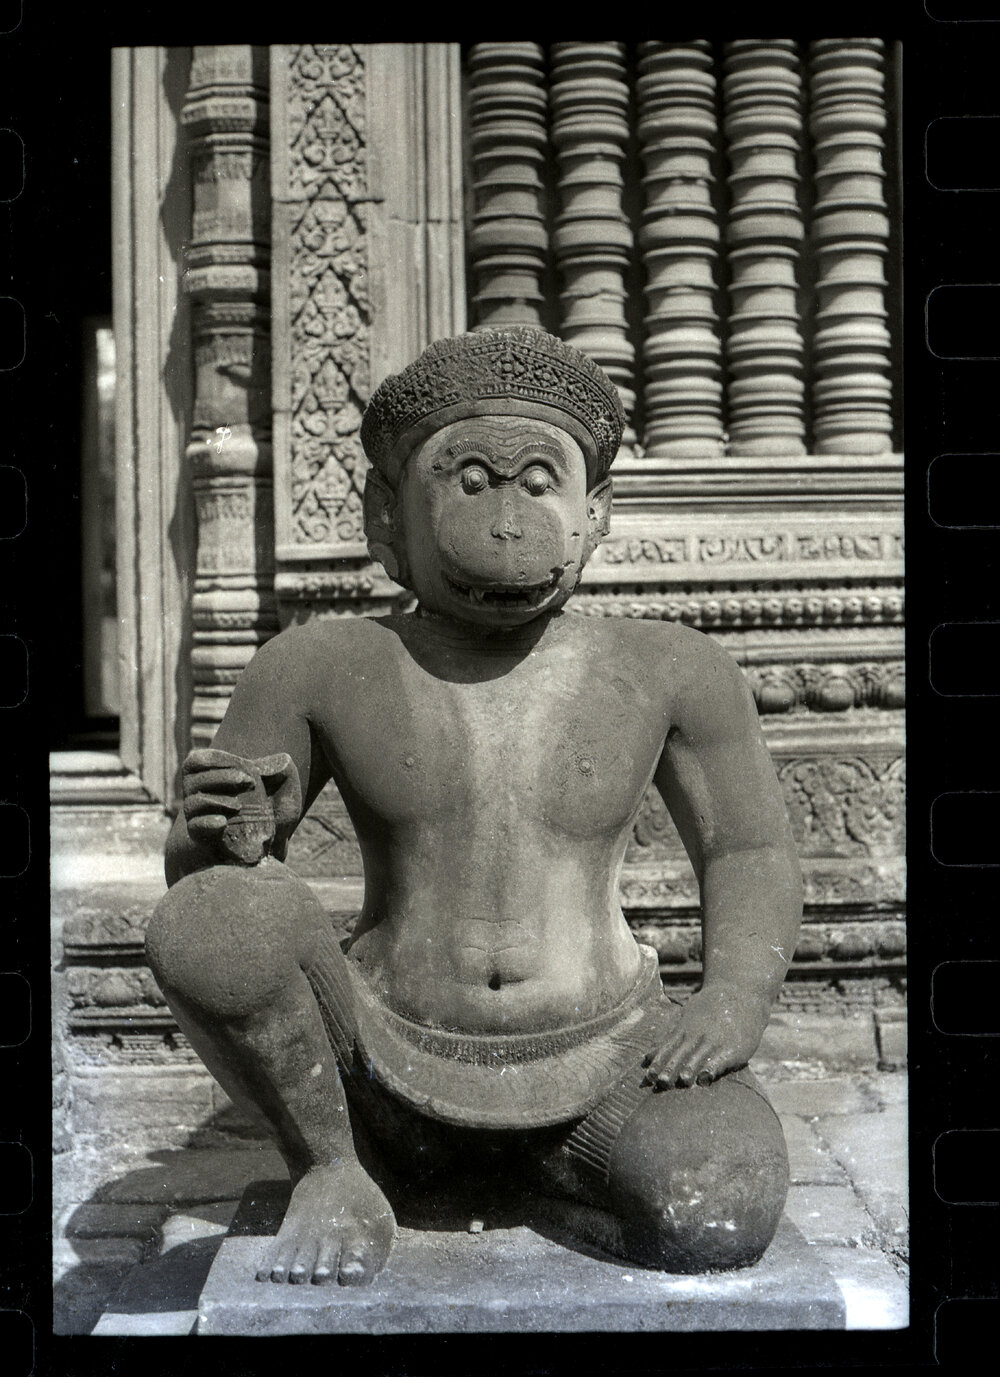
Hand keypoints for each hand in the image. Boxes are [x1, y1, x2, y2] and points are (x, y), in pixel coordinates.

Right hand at [181, 747, 300, 862]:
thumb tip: (272, 761)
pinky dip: (206, 823)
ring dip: (215, 801)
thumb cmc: (275, 807)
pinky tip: (223, 822)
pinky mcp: (202, 836)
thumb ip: (281, 767)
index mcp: (212, 775)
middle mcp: (200, 794)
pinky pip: (194, 828)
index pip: (198, 760)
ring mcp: (199, 816)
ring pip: (192, 803)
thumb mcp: (285, 785)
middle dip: (221, 777)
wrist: (275, 842)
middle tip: (249, 781)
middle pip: (193, 780)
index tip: (243, 764)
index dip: (215, 758)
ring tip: (239, 805)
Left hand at [642, 983, 769, 1089]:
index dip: (658, 1062)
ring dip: (690, 1069)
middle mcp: (697, 1035)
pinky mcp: (732, 1048)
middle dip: (671, 1068)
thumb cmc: (710, 1009)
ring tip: (682, 1081)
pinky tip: (706, 1078)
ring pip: (700, 1056)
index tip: (649, 1077)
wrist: (740, 993)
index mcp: (684, 1030)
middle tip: (661, 1082)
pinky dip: (713, 1068)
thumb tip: (647, 1057)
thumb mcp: (687, 1016)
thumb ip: (669, 1039)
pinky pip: (720, 1060)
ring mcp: (714, 1041)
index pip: (668, 1048)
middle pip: (681, 1054)